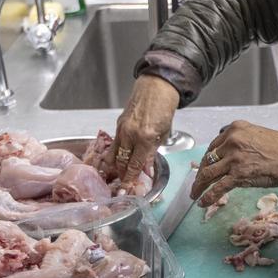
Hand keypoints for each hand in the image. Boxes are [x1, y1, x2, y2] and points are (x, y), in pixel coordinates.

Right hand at [111, 75, 179, 192]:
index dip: (130, 179)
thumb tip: (146, 171)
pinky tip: (114, 162)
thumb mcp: (163, 134)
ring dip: (116, 167)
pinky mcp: (118, 125)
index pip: (135, 165)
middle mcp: (131, 135)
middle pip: (122, 162)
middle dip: (122, 176)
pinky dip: (113, 155)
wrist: (156, 88)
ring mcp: (122, 129)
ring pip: (114, 154)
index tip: (127, 190)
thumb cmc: (164, 110)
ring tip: (117, 176)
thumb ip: (152, 154)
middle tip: (122, 187)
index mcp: (146, 138)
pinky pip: (113, 144)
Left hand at [191, 121, 277, 206]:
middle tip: (197, 182)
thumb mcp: (256, 134)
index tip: (204, 166)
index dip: (207, 158)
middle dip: (200, 173)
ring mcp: (233, 159)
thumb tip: (229, 155)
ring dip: (199, 186)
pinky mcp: (237, 174)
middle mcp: (231, 141)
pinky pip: (218, 187)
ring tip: (195, 194)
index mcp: (235, 129)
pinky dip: (208, 196)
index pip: (214, 145)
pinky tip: (203, 202)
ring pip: (208, 173)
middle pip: (208, 159)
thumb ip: (241, 141)